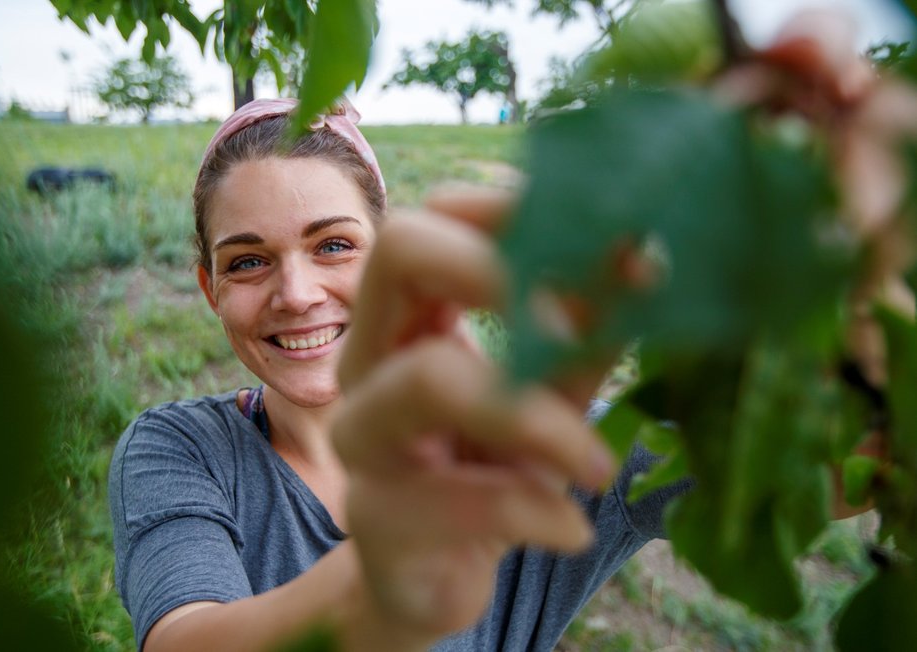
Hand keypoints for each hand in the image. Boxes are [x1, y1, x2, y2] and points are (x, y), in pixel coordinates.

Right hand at [333, 188, 615, 646]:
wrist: (434, 575)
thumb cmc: (491, 465)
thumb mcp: (549, 386)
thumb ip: (588, 325)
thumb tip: (646, 257)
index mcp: (408, 312)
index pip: (435, 216)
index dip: (512, 210)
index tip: (615, 242)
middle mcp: (369, 355)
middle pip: (399, 251)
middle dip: (501, 267)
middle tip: (580, 324)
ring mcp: (362, 434)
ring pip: (430, 378)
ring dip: (536, 416)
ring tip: (600, 465)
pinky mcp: (378, 517)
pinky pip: (458, 498)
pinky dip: (535, 511)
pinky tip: (571, 530)